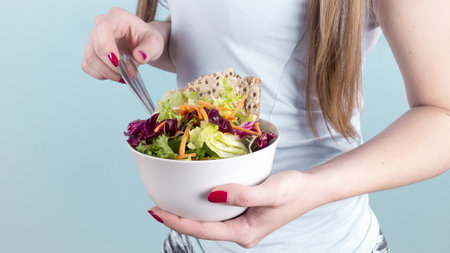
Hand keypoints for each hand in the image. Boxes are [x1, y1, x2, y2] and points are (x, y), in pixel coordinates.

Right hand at [81, 7, 164, 82]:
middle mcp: (101, 24)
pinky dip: (102, 74)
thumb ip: (149, 49)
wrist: (143, 44)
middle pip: (96, 49)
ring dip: (108, 73)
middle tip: (130, 74)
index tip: (117, 63)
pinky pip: (88, 66)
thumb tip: (139, 57)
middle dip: (113, 67)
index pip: (103, 29)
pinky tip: (115, 74)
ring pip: (90, 59)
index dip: (107, 47)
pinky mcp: (90, 51)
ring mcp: (93, 38)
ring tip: (124, 76)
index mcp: (117, 17)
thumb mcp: (155, 43)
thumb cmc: (148, 39)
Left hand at [148, 170, 323, 247]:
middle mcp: (239, 232)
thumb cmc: (293, 192)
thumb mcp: (269, 192)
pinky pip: (217, 212)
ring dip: (188, 212)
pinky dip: (202, 205)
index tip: (156, 211)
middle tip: (155, 205)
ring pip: (208, 221)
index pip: (203, 230)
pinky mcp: (242, 214)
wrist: (309, 189)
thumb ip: (242, 195)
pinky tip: (195, 195)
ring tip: (168, 201)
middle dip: (177, 218)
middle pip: (201, 228)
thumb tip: (213, 194)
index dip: (177, 221)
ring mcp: (240, 224)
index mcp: (243, 233)